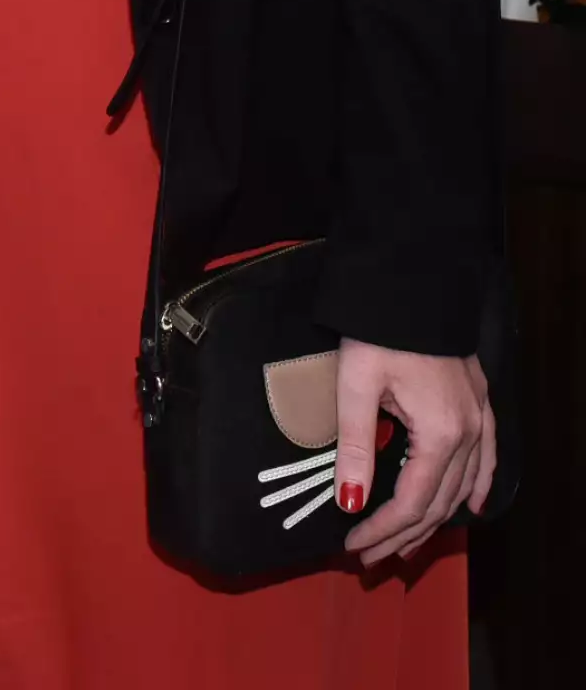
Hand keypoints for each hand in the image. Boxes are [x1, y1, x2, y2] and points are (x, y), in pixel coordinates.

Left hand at [335, 337, 494, 566]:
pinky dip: (478, 485)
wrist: (410, 280)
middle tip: (369, 556)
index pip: (411, 502)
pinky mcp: (478, 399)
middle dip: (402, 535)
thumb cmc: (377, 330)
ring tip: (405, 544)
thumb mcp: (356, 386)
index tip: (353, 545)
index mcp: (439, 434)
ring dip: (433, 519)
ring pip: (462, 486)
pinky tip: (471, 505)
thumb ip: (355, 446)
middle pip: (437, 502)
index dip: (381, 530)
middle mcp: (468, 433)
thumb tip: (349, 502)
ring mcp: (478, 416)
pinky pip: (488, 455)